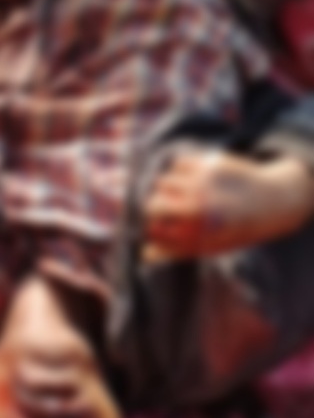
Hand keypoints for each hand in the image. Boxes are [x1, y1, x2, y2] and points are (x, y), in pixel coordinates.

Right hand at [143, 151, 313, 261]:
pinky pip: (177, 163)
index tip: (155, 227)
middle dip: (153, 209)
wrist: (272, 201)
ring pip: (163, 181)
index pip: (155, 228)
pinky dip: (178, 170)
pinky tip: (189, 178)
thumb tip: (145, 254)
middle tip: (161, 210)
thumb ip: (176, 250)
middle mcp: (200, 205)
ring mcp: (204, 182)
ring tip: (177, 192)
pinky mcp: (210, 163)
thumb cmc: (236, 229)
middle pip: (153, 203)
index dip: (150, 227)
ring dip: (165, 188)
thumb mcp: (209, 246)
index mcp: (198, 230)